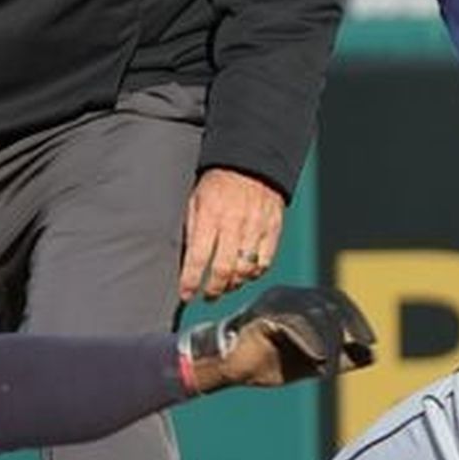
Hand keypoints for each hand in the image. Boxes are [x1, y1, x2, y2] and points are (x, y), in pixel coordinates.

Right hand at [179, 285, 376, 390]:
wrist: (226, 368)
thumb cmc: (266, 362)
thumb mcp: (311, 363)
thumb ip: (340, 358)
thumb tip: (371, 357)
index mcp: (300, 301)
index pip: (335, 300)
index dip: (355, 318)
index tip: (370, 340)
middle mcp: (288, 296)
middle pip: (327, 304)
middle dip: (348, 326)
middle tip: (359, 348)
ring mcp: (274, 302)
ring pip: (312, 312)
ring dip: (328, 339)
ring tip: (331, 367)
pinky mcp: (261, 314)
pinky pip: (291, 322)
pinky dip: (308, 339)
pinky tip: (317, 357)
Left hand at [180, 167, 284, 301]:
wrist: (251, 164)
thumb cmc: (219, 184)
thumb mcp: (195, 201)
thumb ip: (192, 230)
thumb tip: (186, 261)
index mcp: (209, 215)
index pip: (197, 257)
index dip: (190, 281)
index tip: (186, 294)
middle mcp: (233, 224)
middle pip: (223, 270)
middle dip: (213, 290)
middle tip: (208, 295)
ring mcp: (255, 228)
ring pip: (245, 270)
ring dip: (234, 284)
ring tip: (227, 285)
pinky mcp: (273, 230)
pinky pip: (265, 262)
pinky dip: (255, 273)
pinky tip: (246, 273)